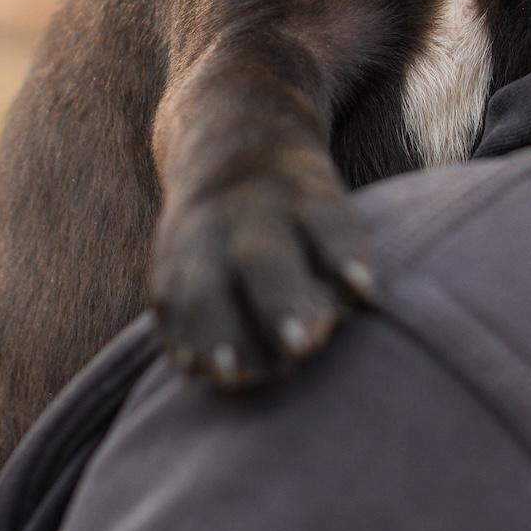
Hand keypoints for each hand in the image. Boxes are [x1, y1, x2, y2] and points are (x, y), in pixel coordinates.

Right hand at [153, 156, 374, 388]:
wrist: (229, 159)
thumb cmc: (302, 217)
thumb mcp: (328, 213)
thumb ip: (337, 263)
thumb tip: (341, 310)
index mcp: (305, 198)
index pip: (327, 224)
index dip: (343, 256)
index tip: (362, 288)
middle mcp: (250, 215)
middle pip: (264, 259)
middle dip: (279, 303)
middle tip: (300, 344)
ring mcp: (203, 238)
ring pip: (205, 286)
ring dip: (214, 331)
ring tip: (230, 371)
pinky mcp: (169, 265)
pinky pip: (169, 302)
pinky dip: (180, 334)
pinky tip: (193, 366)